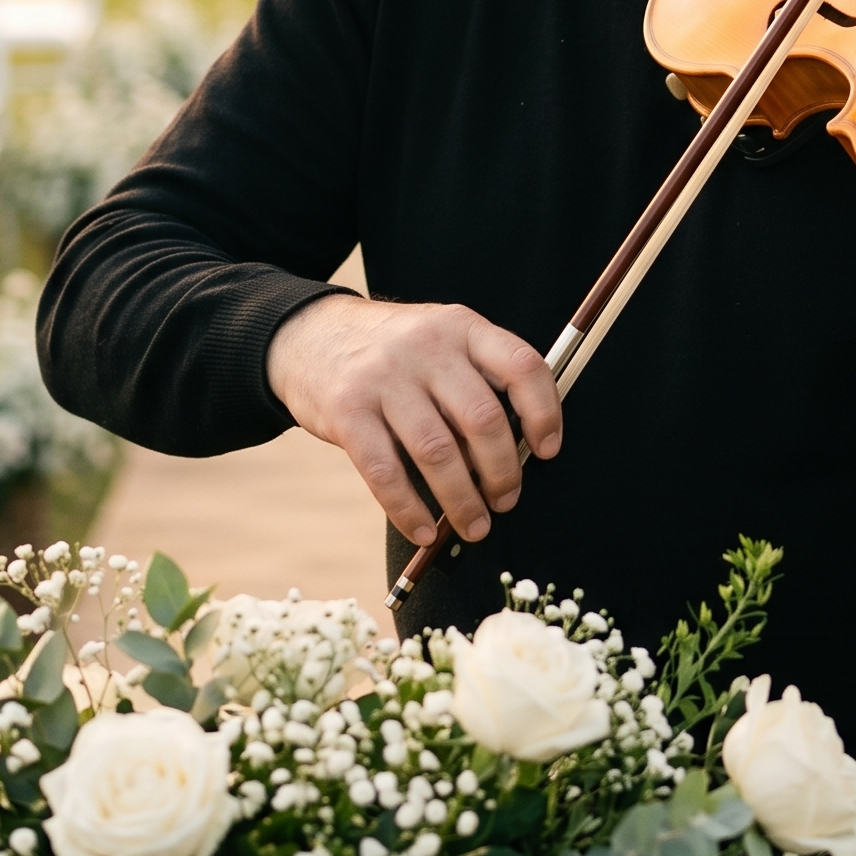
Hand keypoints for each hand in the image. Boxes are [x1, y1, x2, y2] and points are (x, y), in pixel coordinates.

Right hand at [265, 294, 561, 547]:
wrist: (307, 336)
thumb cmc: (391, 353)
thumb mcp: (439, 340)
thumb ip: (475, 380)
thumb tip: (514, 454)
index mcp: (461, 326)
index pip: (521, 365)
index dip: (544, 412)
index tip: (548, 450)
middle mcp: (427, 345)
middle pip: (483, 418)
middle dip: (503, 472)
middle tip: (506, 500)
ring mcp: (384, 377)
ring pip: (438, 452)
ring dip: (462, 501)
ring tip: (474, 525)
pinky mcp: (347, 410)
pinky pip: (386, 472)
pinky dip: (409, 510)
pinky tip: (423, 529)